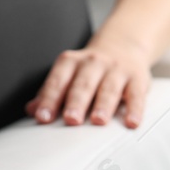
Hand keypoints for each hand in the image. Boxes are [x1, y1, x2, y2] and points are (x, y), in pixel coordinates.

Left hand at [26, 36, 152, 128]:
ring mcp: (116, 70)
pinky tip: (131, 122)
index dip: (49, 99)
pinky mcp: (137, 79)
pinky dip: (135, 109)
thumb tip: (32, 110)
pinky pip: (137, 95)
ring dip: (103, 105)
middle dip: (76, 102)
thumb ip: (51, 93)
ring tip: (98, 121)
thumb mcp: (68, 74)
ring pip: (109, 88)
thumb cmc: (89, 69)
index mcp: (70, 62)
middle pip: (83, 84)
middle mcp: (93, 63)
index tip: (43, 117)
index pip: (58, 81)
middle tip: (70, 119)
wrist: (122, 47)